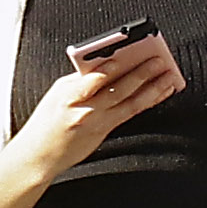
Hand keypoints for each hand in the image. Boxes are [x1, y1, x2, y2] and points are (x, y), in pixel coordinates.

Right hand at [6, 32, 185, 178]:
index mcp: (68, 92)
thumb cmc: (45, 124)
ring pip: (130, 101)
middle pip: (118, 86)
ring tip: (168, 76)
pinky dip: (147, 101)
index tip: (130, 51)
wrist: (38, 156)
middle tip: (159, 60)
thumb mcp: (56, 94)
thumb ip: (80, 80)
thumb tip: (106, 65)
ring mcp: (96, 121)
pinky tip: (160, 93)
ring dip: (152, 87)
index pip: (95, 75)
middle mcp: (84, 107)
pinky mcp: (104, 131)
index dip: (114, 63)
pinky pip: (130, 113)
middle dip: (141, 72)